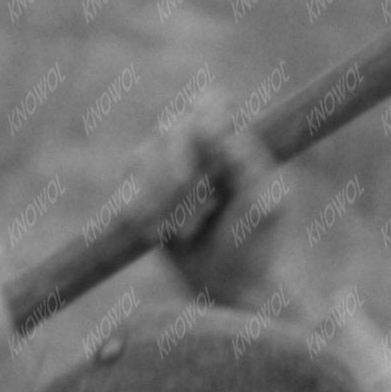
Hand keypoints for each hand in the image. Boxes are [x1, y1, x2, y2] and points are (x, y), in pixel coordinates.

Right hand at [158, 111, 297, 313]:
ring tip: (183, 232)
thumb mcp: (264, 204)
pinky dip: (141, 209)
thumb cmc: (254, 246)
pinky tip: (158, 234)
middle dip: (179, 171)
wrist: (227, 289)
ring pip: (144, 153)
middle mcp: (199, 144)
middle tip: (202, 210)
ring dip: (161, 196)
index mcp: (235, 139)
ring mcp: (167, 165)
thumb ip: (244, 160)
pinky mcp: (142, 190)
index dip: (202, 124)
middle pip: (171, 126)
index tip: (210, 159)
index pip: (210, 102)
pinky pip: (126, 181)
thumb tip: (209, 125)